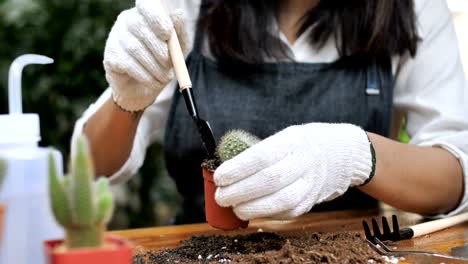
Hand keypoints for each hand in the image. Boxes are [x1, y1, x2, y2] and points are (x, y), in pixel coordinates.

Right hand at [103, 0, 188, 111]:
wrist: (146, 90)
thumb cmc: (164, 64)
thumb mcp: (179, 49)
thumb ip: (179, 32)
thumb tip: (178, 14)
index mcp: (146, 14)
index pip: (146, 4)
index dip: (156, 16)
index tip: (167, 33)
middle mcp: (127, 21)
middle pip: (139, 25)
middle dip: (159, 48)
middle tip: (170, 65)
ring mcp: (115, 37)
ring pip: (135, 48)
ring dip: (155, 66)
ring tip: (166, 78)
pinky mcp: (110, 57)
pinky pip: (128, 64)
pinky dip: (145, 75)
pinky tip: (153, 82)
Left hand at [214, 123, 373, 219]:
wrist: (340, 155)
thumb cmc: (301, 145)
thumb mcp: (284, 137)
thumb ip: (258, 151)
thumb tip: (225, 169)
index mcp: (293, 141)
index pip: (263, 156)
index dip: (238, 169)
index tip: (219, 176)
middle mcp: (304, 162)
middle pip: (270, 180)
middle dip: (240, 191)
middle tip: (220, 196)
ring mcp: (310, 184)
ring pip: (280, 201)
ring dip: (251, 207)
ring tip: (233, 206)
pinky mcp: (310, 202)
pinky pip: (286, 212)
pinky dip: (264, 214)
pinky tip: (250, 211)